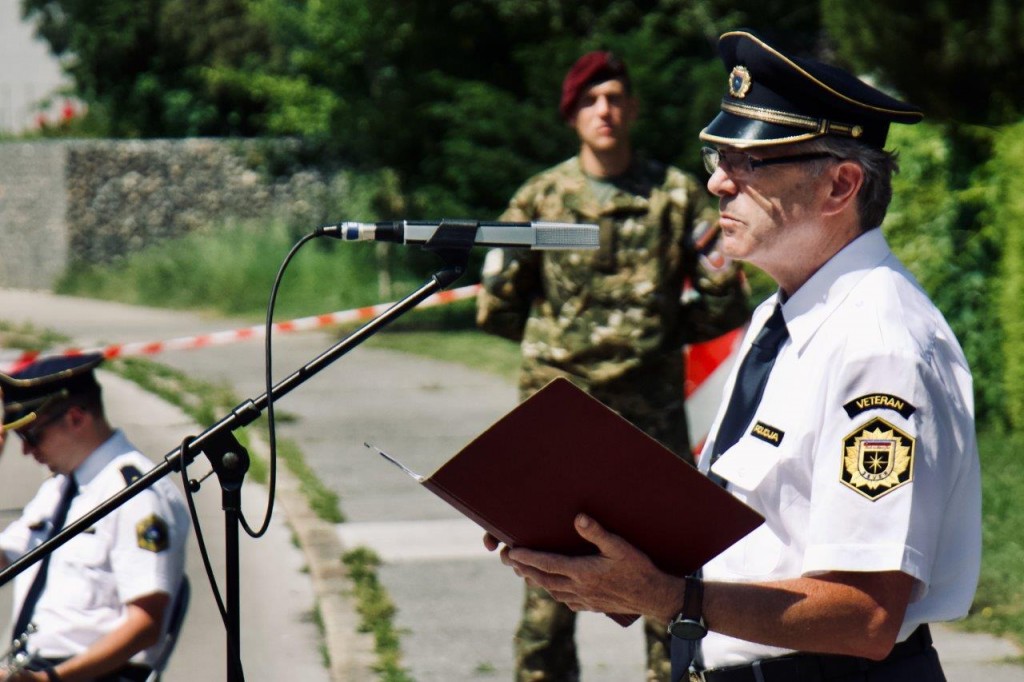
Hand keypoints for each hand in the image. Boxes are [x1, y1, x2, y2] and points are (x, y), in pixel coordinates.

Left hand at [486, 514, 683, 619]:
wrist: (654, 597)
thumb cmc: (638, 568)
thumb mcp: (620, 546)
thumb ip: (598, 533)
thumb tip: (578, 518)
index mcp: (583, 572)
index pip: (548, 564)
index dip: (528, 558)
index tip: (512, 551)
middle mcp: (579, 588)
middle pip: (543, 579)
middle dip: (524, 569)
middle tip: (510, 559)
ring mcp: (584, 600)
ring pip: (552, 591)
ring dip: (536, 580)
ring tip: (524, 570)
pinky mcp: (591, 606)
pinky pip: (565, 600)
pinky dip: (553, 592)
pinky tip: (552, 587)